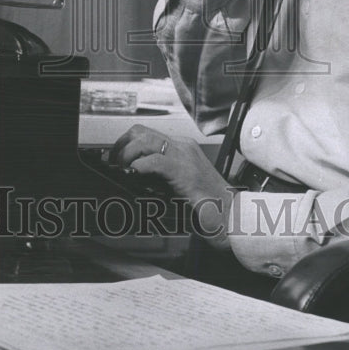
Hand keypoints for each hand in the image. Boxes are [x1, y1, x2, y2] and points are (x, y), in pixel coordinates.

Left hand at [111, 124, 234, 249]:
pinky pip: (156, 161)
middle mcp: (183, 147)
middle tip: (114, 165)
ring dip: (127, 154)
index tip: (115, 160)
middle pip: (140, 131)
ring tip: (123, 171)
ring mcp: (185, 157)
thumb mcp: (179, 187)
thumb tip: (133, 178)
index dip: (125, 144)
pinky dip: (140, 167)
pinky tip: (136, 176)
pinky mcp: (186, 172)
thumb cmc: (208, 208)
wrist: (234, 218)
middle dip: (121, 146)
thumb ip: (160, 178)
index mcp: (182, 148)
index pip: (146, 134)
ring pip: (145, 140)